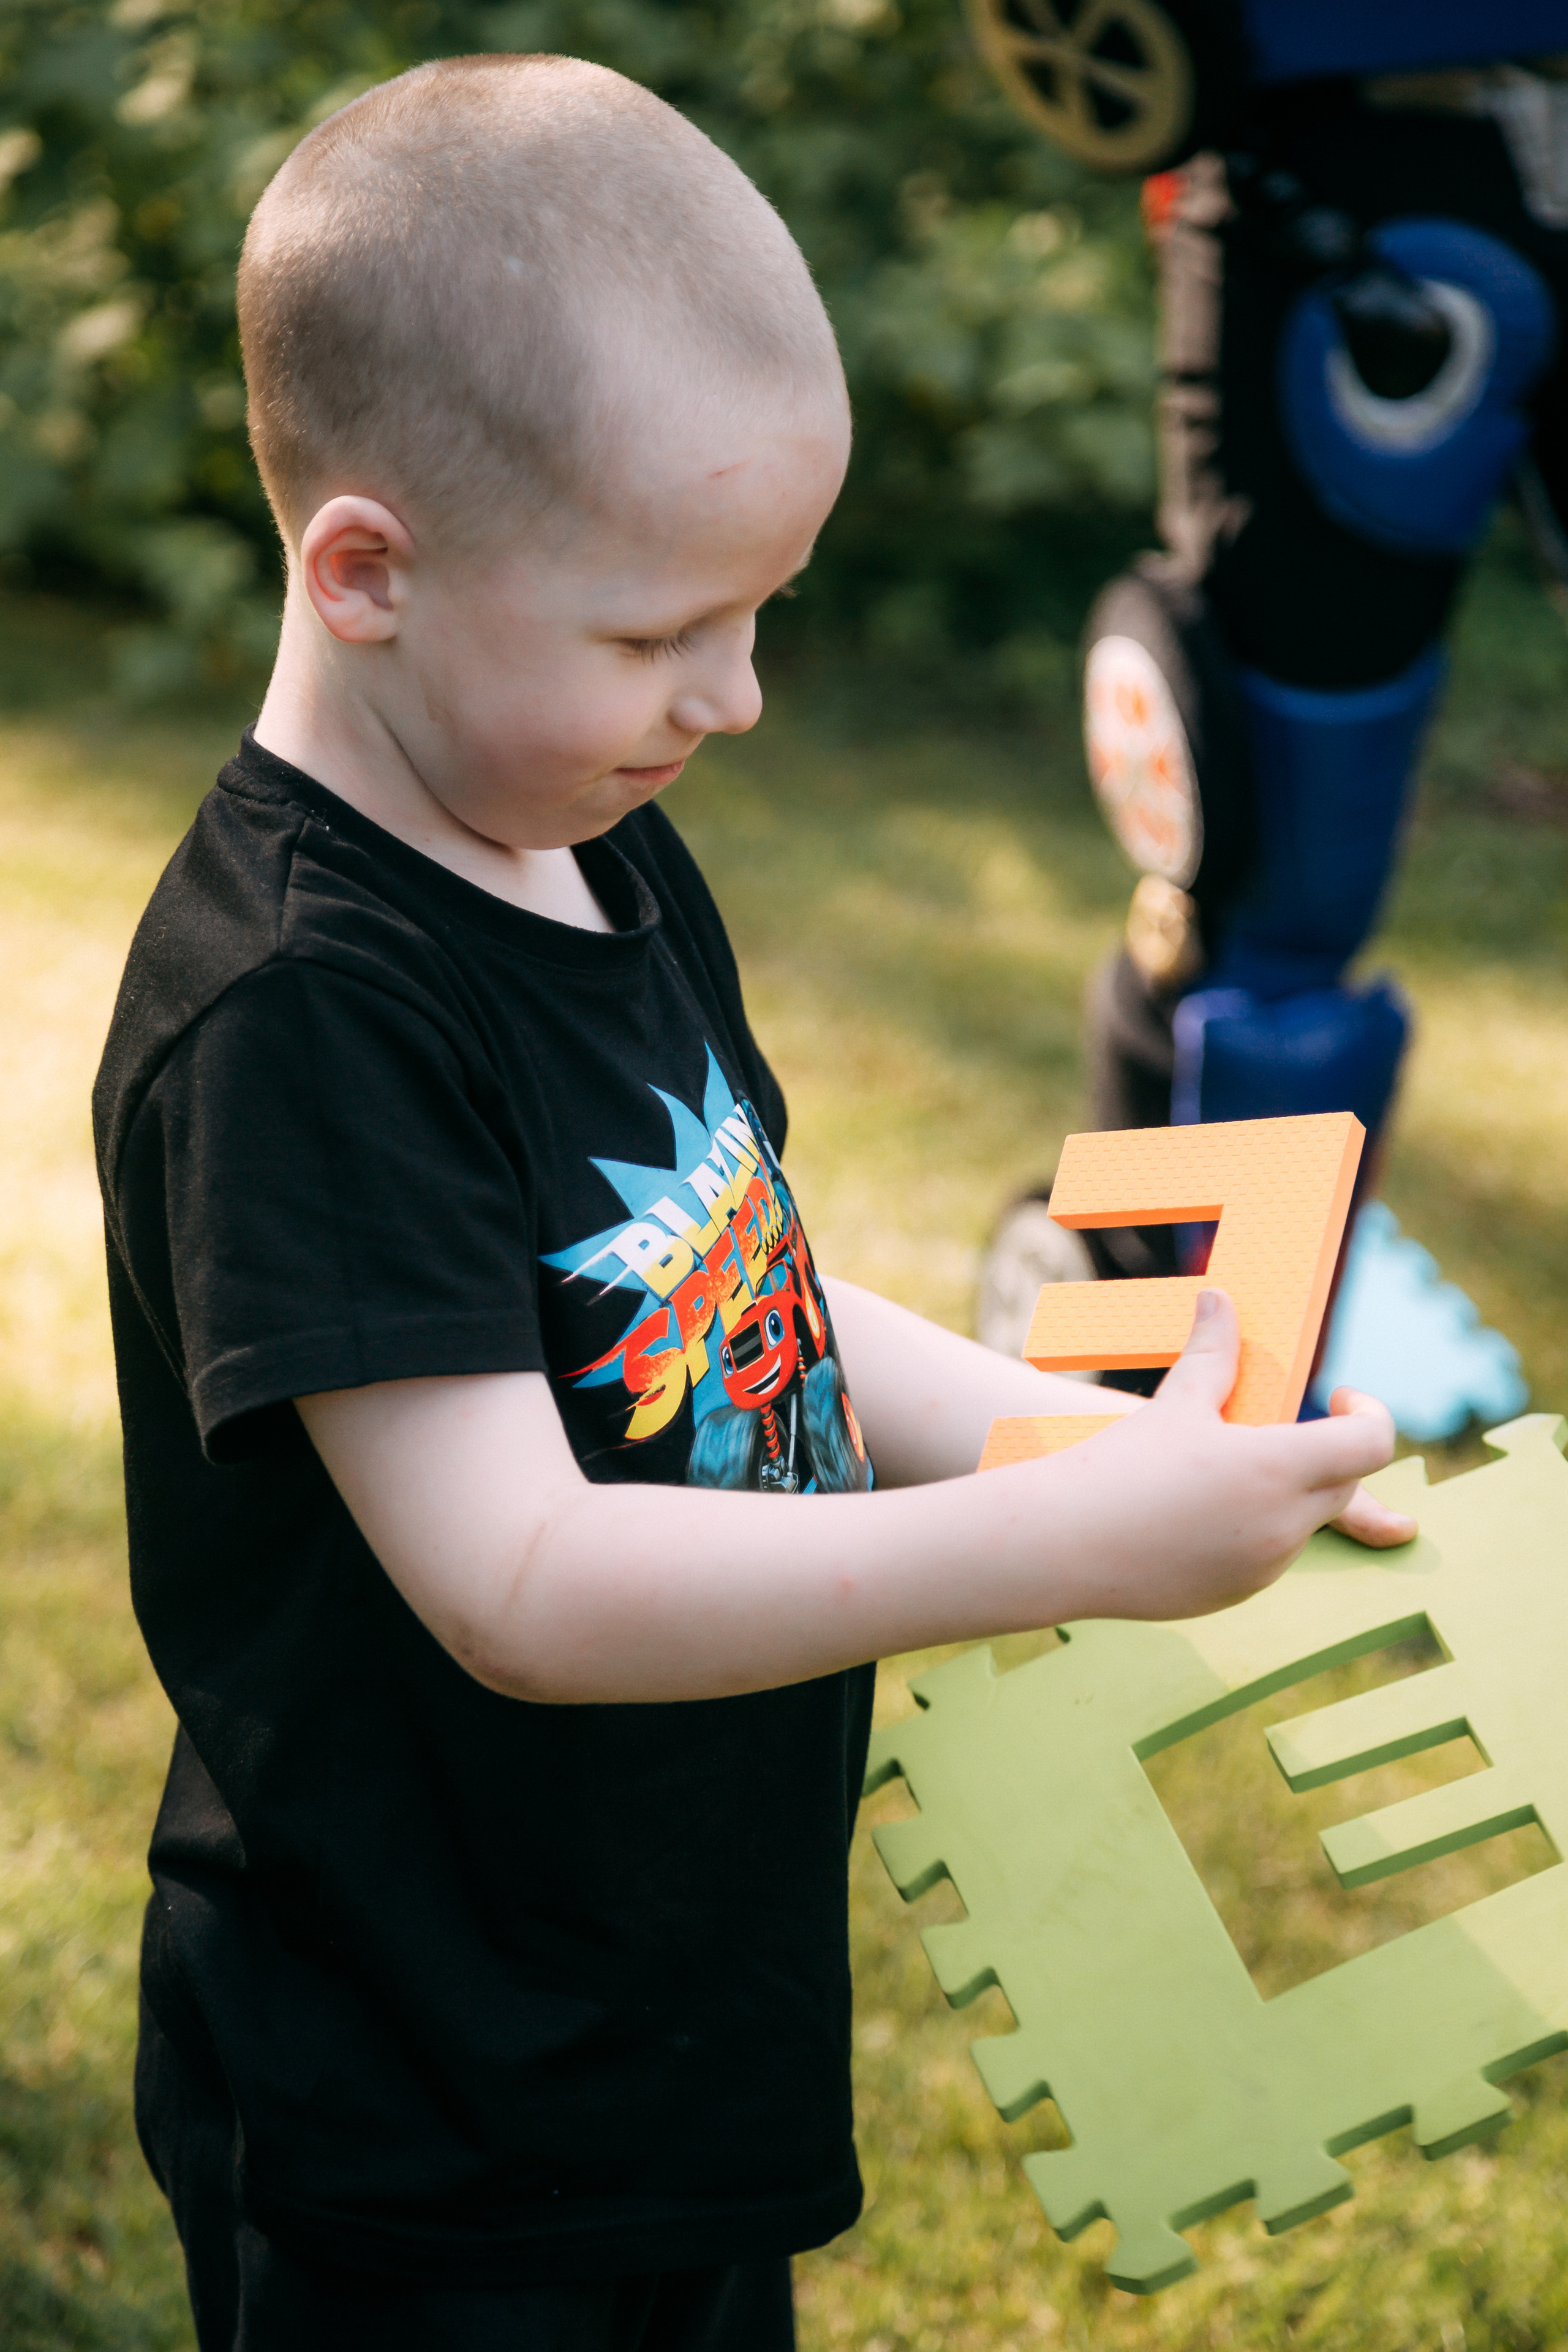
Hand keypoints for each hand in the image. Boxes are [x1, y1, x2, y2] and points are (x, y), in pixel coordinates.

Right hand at [1055, 1288, 1407, 1620]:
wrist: (1062, 1543)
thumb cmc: (1120, 1465)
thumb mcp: (1177, 1403)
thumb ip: (1214, 1353)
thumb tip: (1220, 1298)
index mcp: (1278, 1466)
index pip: (1371, 1445)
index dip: (1370, 1416)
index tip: (1338, 1398)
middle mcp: (1283, 1522)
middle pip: (1345, 1483)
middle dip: (1327, 1453)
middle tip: (1279, 1430)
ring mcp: (1263, 1565)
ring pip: (1304, 1521)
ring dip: (1286, 1493)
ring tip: (1218, 1470)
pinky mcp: (1237, 1593)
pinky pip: (1268, 1555)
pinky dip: (1254, 1528)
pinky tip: (1196, 1513)